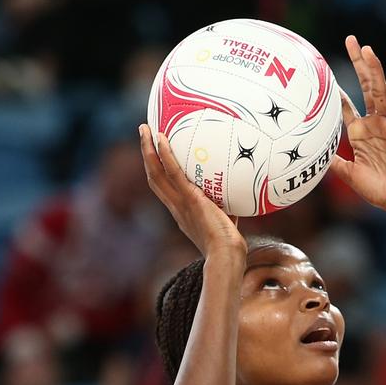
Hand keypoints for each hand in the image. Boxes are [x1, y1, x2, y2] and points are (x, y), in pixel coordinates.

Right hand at [138, 124, 246, 258]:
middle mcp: (175, 207)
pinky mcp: (189, 199)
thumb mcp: (225, 221)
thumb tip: (241, 190)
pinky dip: (165, 155)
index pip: (164, 188)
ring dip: (148, 149)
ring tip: (145, 128)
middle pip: (153, 176)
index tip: (155, 155)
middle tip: (144, 133)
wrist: (225, 255)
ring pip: (156, 172)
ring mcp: (180, 202)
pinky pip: (173, 172)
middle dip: (146, 154)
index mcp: (181, 212)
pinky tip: (162, 138)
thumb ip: (226, 206)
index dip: (158, 171)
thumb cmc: (229, 245)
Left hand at [331, 35, 385, 216]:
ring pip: (380, 92)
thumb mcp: (348, 174)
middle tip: (351, 40)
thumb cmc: (378, 189)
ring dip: (374, 70)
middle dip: (358, 64)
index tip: (325, 71)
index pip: (346, 104)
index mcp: (360, 133)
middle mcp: (373, 124)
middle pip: (365, 87)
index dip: (337, 89)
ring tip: (366, 49)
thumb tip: (310, 156)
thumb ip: (332, 162)